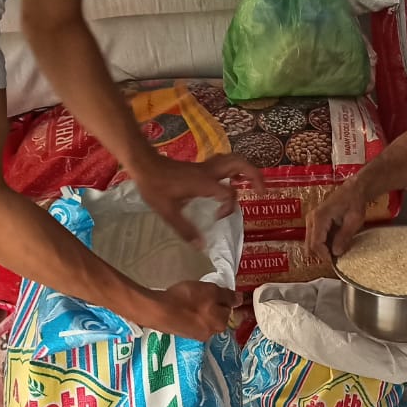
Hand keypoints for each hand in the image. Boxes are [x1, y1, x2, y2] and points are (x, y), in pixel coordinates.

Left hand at [130, 153, 263, 244]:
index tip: (217, 217)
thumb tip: (201, 246)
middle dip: (256, 176)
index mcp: (204, 183)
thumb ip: (185, 229)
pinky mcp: (201, 166)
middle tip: (262, 191)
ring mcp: (206, 167)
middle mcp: (209, 172)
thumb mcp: (167, 212)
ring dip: (246, 170)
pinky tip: (229, 181)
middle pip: (241, 164)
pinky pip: (224, 164)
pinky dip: (233, 170)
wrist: (144, 164)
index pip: (229, 193)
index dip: (229, 207)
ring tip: (251, 184)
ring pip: (234, 160)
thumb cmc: (155, 186)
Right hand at [141, 280, 235, 339]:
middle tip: (201, 293)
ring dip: (201, 311)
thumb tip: (240, 299)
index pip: (229, 308)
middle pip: (217, 316)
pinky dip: (190, 315)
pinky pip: (192, 322)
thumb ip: (227, 296)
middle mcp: (211, 334)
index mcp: (221, 324)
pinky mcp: (182, 334)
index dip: (222, 297)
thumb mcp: (211, 291)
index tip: (212, 290)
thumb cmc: (187, 299)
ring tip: (190, 300)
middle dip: (212, 306)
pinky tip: (182, 308)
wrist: (158, 311)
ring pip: (204, 319)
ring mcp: (195, 336)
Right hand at [306, 182, 368, 263]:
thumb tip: (336, 253)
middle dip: (322, 254)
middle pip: (310, 245)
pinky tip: (334, 244)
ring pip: (310, 243)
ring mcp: (311, 220)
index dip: (324, 255)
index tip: (334, 262)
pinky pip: (314, 238)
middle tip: (335, 259)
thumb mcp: (354, 221)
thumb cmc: (354, 203)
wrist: (352, 190)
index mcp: (320, 217)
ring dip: (322, 250)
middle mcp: (311, 219)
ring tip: (336, 251)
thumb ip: (344, 237)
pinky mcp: (314, 222)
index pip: (316, 243)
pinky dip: (322, 244)